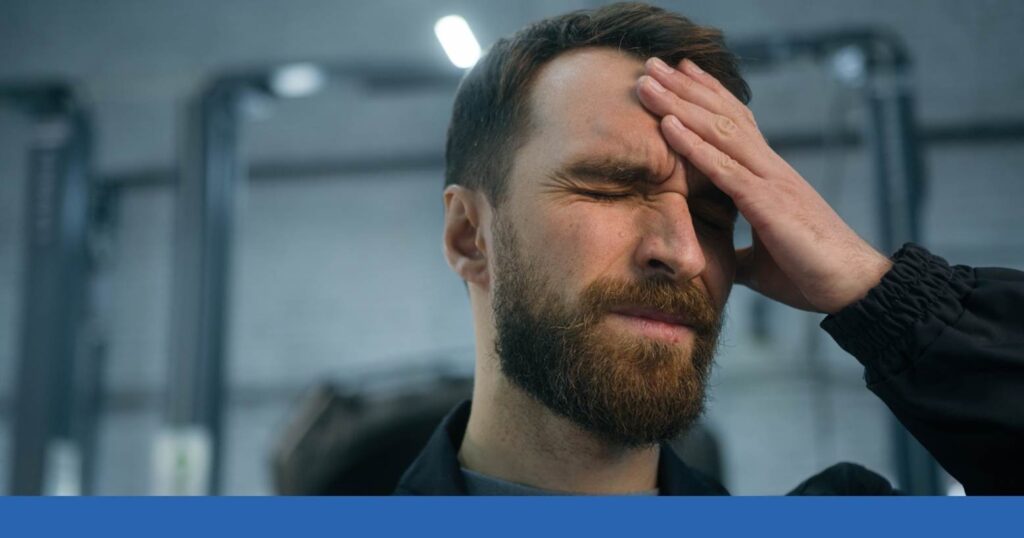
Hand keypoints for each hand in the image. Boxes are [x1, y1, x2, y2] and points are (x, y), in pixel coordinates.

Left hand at [635, 57, 891, 313]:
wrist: (855, 287)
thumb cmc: (811, 273)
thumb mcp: (760, 262)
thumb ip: (736, 252)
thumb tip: (714, 259)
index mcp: (769, 177)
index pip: (734, 123)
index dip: (707, 96)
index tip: (679, 73)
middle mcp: (769, 168)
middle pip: (721, 115)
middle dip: (683, 88)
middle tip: (650, 64)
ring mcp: (770, 180)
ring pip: (718, 130)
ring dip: (679, 104)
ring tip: (647, 82)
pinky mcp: (768, 202)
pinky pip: (724, 167)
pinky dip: (693, 144)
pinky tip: (668, 124)